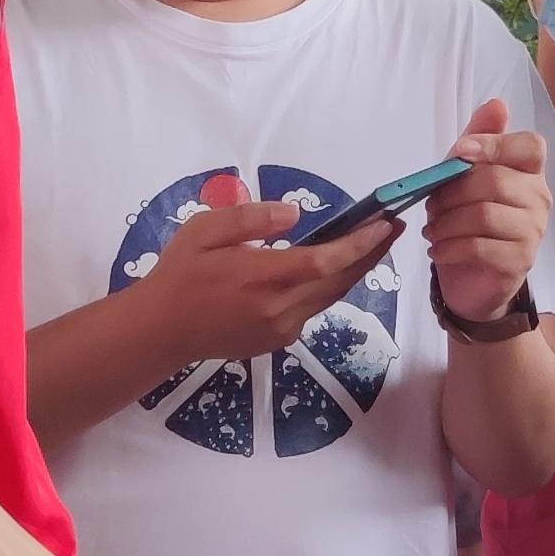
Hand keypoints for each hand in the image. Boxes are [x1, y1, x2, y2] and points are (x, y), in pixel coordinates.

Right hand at [125, 182, 396, 374]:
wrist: (161, 330)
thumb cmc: (179, 274)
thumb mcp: (203, 230)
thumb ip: (249, 219)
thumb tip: (294, 215)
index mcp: (260, 277)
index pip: (323, 261)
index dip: (358, 244)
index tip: (383, 224)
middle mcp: (279, 308)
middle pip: (339, 281)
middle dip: (370, 253)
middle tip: (393, 226)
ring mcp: (281, 328)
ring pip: (330, 296)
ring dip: (354, 270)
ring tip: (373, 243)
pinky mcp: (279, 340)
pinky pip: (312, 308)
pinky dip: (328, 286)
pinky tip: (332, 268)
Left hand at [422, 101, 550, 325]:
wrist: (473, 278)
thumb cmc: (469, 219)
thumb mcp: (465, 175)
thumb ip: (479, 139)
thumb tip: (497, 103)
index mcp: (529, 171)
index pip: (530, 147)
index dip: (495, 144)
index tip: (460, 153)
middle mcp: (539, 198)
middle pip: (495, 181)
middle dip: (452, 192)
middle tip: (430, 207)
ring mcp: (534, 231)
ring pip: (484, 215)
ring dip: (446, 223)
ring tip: (431, 230)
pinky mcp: (520, 261)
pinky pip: (480, 247)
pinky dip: (450, 247)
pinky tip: (438, 250)